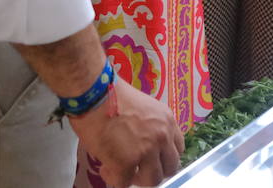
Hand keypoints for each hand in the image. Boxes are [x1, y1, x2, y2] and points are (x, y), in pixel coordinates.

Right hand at [68, 79, 182, 186]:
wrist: (95, 93)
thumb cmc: (112, 95)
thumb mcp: (144, 108)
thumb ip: (150, 126)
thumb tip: (141, 143)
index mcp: (167, 121)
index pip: (178, 149)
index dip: (163, 157)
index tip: (151, 158)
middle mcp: (162, 137)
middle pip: (170, 168)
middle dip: (153, 171)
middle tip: (137, 168)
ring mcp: (146, 151)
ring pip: (152, 181)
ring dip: (137, 179)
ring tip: (121, 170)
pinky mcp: (126, 163)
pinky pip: (124, 183)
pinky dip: (114, 179)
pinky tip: (105, 168)